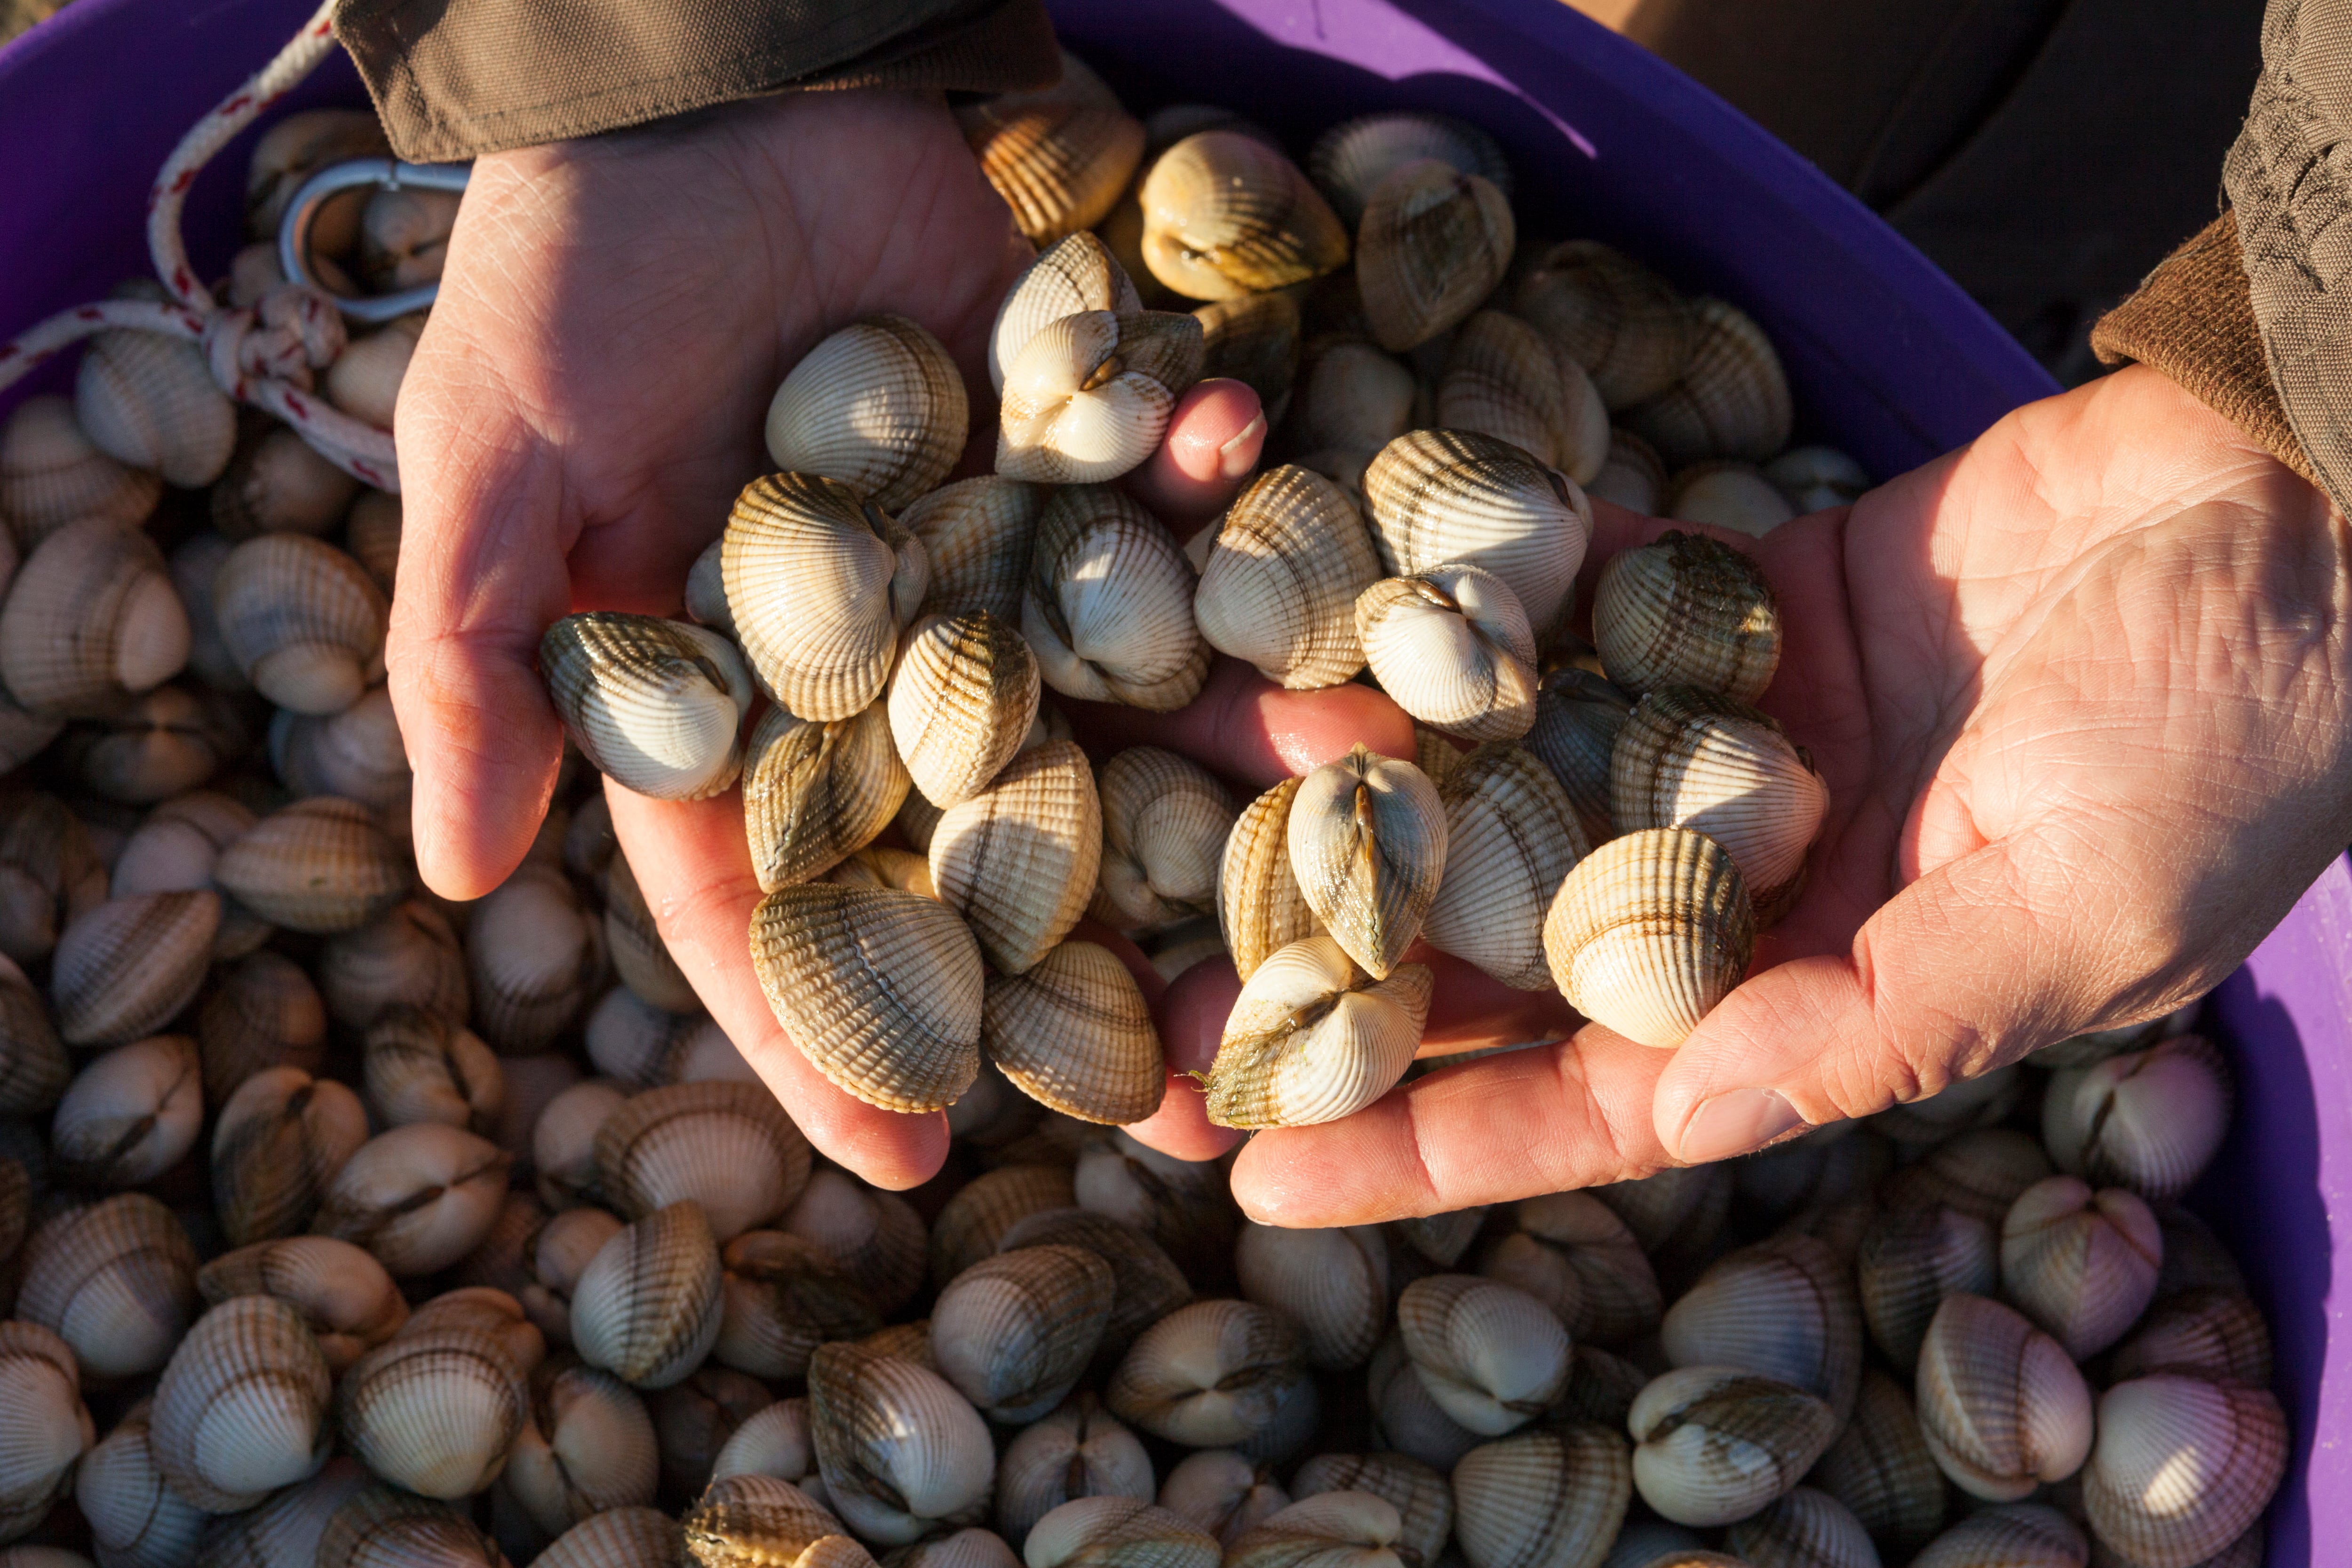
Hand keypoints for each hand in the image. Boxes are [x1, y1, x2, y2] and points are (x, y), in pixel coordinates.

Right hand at [388, 89, 1264, 1188]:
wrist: (715, 75)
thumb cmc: (569, 264)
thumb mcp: (489, 452)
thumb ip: (477, 653)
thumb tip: (455, 869)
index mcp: (737, 695)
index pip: (777, 900)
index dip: (832, 1035)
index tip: (910, 1166)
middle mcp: (888, 657)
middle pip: (988, 847)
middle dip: (1090, 968)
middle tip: (1195, 1101)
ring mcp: (1004, 556)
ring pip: (1128, 701)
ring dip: (1241, 774)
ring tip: (1363, 866)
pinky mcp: (1088, 443)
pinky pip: (1182, 513)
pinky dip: (1245, 521)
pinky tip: (1308, 552)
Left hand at [1223, 365, 2351, 1224]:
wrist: (2309, 501)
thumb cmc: (2238, 741)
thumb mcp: (2077, 917)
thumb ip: (1875, 1019)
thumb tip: (1681, 1117)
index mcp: (1834, 989)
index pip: (1592, 1098)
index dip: (1422, 1140)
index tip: (1255, 1170)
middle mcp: (1766, 877)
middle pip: (1513, 947)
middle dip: (1341, 971)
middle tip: (1154, 996)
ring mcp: (1747, 736)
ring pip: (1522, 773)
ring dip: (1375, 771)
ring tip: (1204, 768)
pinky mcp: (1751, 600)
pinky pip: (1591, 610)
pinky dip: (1486, 603)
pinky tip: (1351, 597)